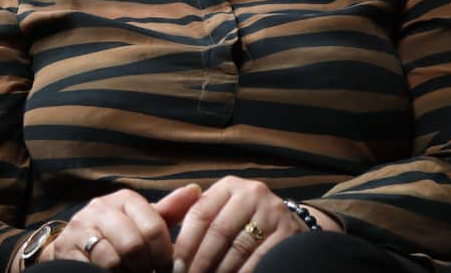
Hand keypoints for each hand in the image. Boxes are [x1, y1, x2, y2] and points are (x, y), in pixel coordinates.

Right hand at [40, 184, 200, 270]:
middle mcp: (100, 208)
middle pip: (133, 245)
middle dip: (146, 267)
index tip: (168, 268)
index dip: (164, 254)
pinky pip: (95, 267)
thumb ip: (169, 211)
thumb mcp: (142, 221)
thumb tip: (196, 190)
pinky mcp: (67, 248)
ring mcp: (81, 228)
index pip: (153, 226)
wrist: (74, 245)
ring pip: (114, 259)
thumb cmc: (118, 233)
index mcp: (124, 198)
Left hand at [172, 177, 305, 272]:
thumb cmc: (242, 224)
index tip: (174, 268)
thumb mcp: (220, 213)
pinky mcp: (289, 233)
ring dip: (219, 272)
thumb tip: (161, 233)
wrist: (287, 228)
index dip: (184, 244)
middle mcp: (252, 193)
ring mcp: (273, 212)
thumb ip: (194, 217)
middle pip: (218, 232)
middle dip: (200, 262)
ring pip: (238, 249)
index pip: (199, 214)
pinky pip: (260, 259)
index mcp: (230, 186)